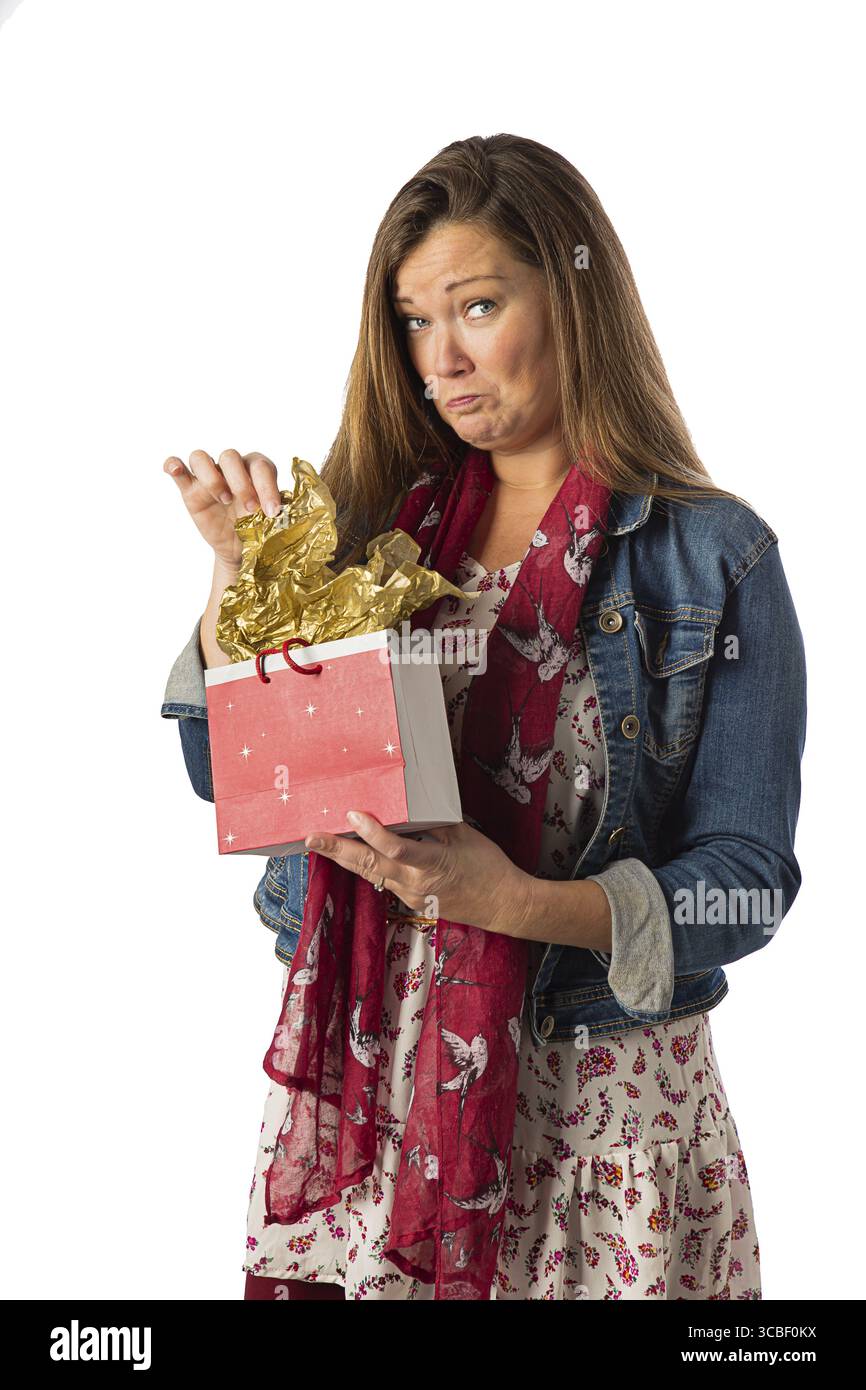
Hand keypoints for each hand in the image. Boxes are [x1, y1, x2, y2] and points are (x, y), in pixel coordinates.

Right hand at [163, 448, 282, 568]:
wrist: (242, 548)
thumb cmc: (260, 528)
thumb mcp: (273, 520)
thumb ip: (278, 510)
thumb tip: (290, 510)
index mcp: (257, 469)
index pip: (260, 466)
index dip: (267, 486)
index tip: (272, 511)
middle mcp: (232, 468)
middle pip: (230, 457)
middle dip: (241, 483)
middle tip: (249, 509)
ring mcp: (209, 476)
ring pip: (201, 458)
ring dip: (211, 477)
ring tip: (222, 500)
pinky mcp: (190, 489)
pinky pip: (177, 468)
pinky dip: (173, 465)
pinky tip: (175, 470)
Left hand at [305, 810, 534, 937]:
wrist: (504, 905)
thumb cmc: (489, 867)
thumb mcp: (465, 837)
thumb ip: (433, 824)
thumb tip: (408, 808)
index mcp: (432, 866)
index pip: (394, 849)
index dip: (371, 833)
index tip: (352, 814)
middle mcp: (415, 885)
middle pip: (369, 866)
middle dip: (337, 851)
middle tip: (311, 838)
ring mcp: (411, 896)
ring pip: (371, 875)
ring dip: (345, 858)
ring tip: (320, 843)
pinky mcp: (411, 901)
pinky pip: (383, 880)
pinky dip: (365, 866)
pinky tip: (351, 854)